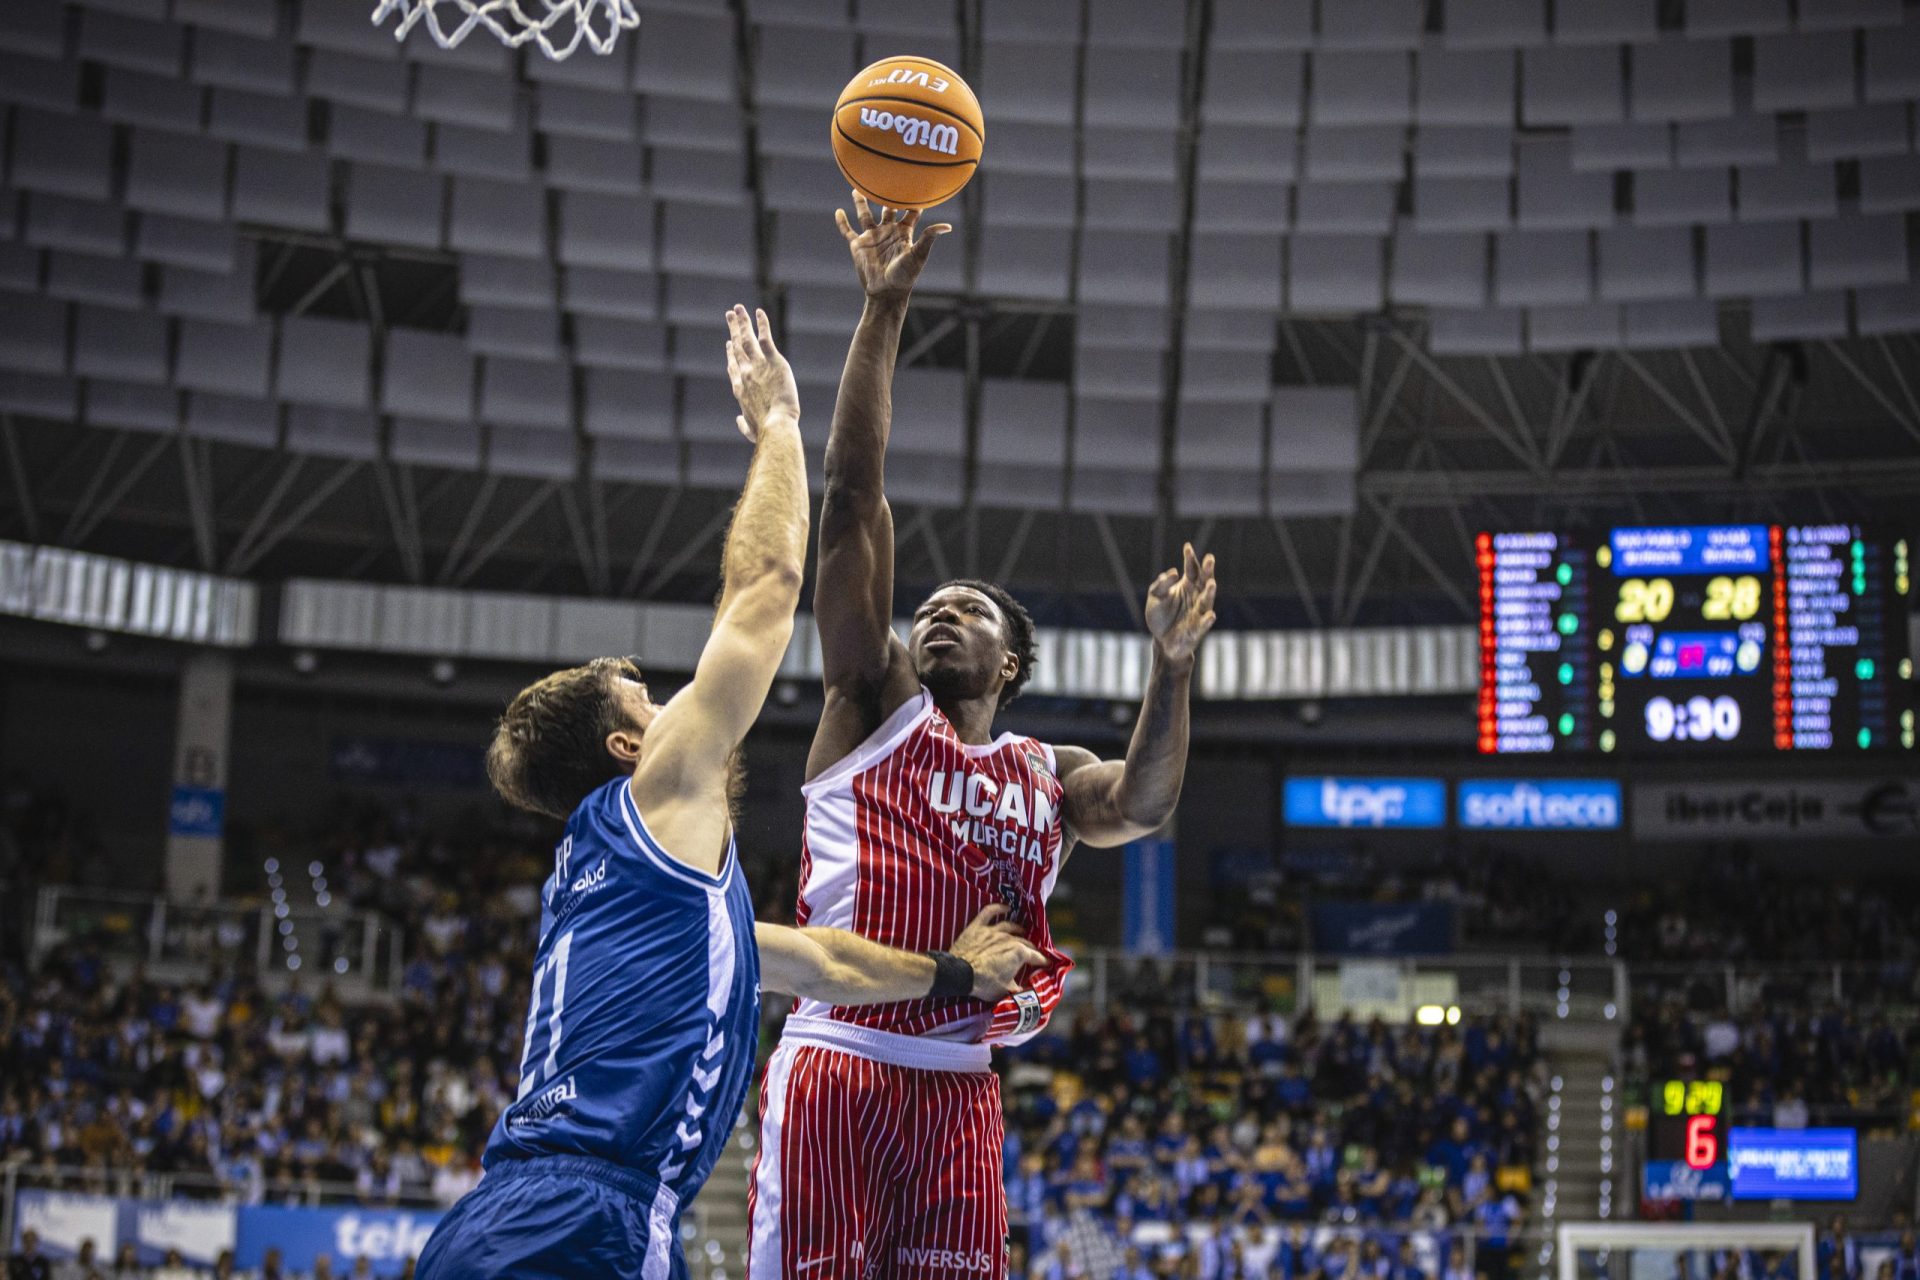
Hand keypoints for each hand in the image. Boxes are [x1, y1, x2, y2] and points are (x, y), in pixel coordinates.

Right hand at [724, 304, 798, 441]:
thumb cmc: (765, 431)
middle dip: (732, 329)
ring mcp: (757, 365)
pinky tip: (759, 312)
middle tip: (729, 316)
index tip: (728, 343)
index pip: (732, 366)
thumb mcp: (751, 431)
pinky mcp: (773, 360)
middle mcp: (744, 373)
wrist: (776, 424)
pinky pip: (765, 338)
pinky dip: (761, 324)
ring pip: (746, 338)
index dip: (730, 353)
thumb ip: (743, 425)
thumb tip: (739, 421)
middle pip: (736, 346)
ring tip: (737, 308)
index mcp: (739, 388)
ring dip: (741, 321)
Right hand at [834, 191, 950, 302]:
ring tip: (858, 187)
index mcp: (903, 232)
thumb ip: (928, 238)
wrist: (886, 292)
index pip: (910, 211)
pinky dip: (842, 221)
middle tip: (887, 176)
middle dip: (887, 194)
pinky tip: (838, 211)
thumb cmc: (905, 276)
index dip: (913, 199)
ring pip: (865, 214)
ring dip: (861, 202)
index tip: (916, 183)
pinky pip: (848, 230)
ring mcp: (872, 237)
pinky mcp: (858, 245)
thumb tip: (947, 226)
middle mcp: (887, 231)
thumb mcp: (918, 255)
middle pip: (887, 207)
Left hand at [946, 904, 1044, 1001]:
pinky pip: (989, 913)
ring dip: (1018, 929)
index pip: (1036, 957)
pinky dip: (998, 908)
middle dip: (1032, 948)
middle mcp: (1009, 938)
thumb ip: (1018, 988)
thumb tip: (1026, 990)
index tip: (1048, 964)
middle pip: (1025, 942)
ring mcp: (993, 931)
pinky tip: (1005, 908)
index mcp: (1019, 953)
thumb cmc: (984, 983)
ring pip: (1010, 926)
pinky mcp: (978, 927)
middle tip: (1034, 953)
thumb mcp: (1005, 991)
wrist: (959, 974)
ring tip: (1022, 931)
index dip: (1043, 961)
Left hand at [1145, 542, 1217, 663]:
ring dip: (1209, 593)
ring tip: (1211, 584)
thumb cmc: (1160, 617)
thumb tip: (1172, 572)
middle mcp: (1196, 597)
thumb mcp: (1155, 597)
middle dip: (1207, 571)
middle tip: (1209, 559)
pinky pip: (1203, 625)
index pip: (1191, 570)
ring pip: (1206, 601)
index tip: (1187, 547)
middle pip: (1203, 581)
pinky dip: (1207, 621)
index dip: (1190, 559)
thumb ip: (1161, 584)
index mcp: (1186, 587)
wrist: (1162, 642)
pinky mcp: (1197, 630)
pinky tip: (1210, 615)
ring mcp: (1198, 613)